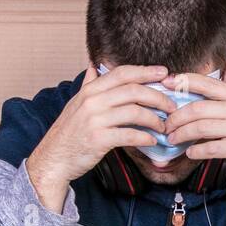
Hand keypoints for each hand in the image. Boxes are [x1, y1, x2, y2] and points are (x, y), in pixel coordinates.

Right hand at [27, 63, 176, 212]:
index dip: (145, 71)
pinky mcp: (98, 140)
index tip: (164, 73)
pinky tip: (152, 140)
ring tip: (164, 126)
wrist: (53, 158)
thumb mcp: (75, 104)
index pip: (122, 73)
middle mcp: (92, 102)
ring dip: (154, 119)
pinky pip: (128, 135)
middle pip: (133, 91)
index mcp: (90, 91)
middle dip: (157, 96)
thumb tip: (94, 66)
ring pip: (134, 112)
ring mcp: (95, 120)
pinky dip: (144, 137)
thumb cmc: (68, 133)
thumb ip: (88, 85)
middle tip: (171, 105)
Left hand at [162, 63, 225, 225]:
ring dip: (182, 134)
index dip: (183, 82)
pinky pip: (211, 148)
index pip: (207, 83)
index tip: (166, 84)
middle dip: (177, 117)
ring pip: (201, 127)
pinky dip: (196, 151)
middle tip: (167, 125)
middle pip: (198, 108)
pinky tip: (190, 152)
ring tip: (173, 139)